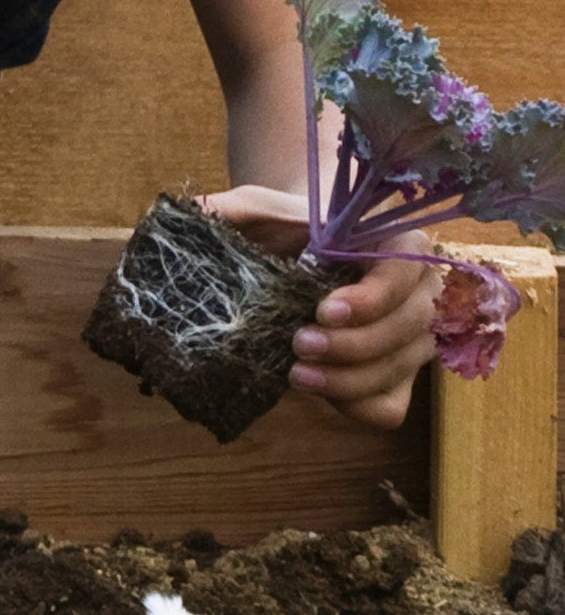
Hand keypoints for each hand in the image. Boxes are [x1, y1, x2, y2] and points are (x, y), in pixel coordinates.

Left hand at [200, 186, 433, 430]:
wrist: (287, 256)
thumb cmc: (280, 228)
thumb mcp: (256, 209)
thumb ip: (234, 208)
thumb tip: (197, 214)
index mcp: (396, 244)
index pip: (408, 270)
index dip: (374, 296)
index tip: (324, 310)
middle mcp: (416, 292)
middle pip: (411, 326)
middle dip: (356, 344)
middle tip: (301, 344)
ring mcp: (409, 337)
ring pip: (401, 367)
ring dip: (351, 379)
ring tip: (297, 374)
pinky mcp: (391, 376)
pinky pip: (391, 406)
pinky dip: (357, 406)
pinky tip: (319, 393)